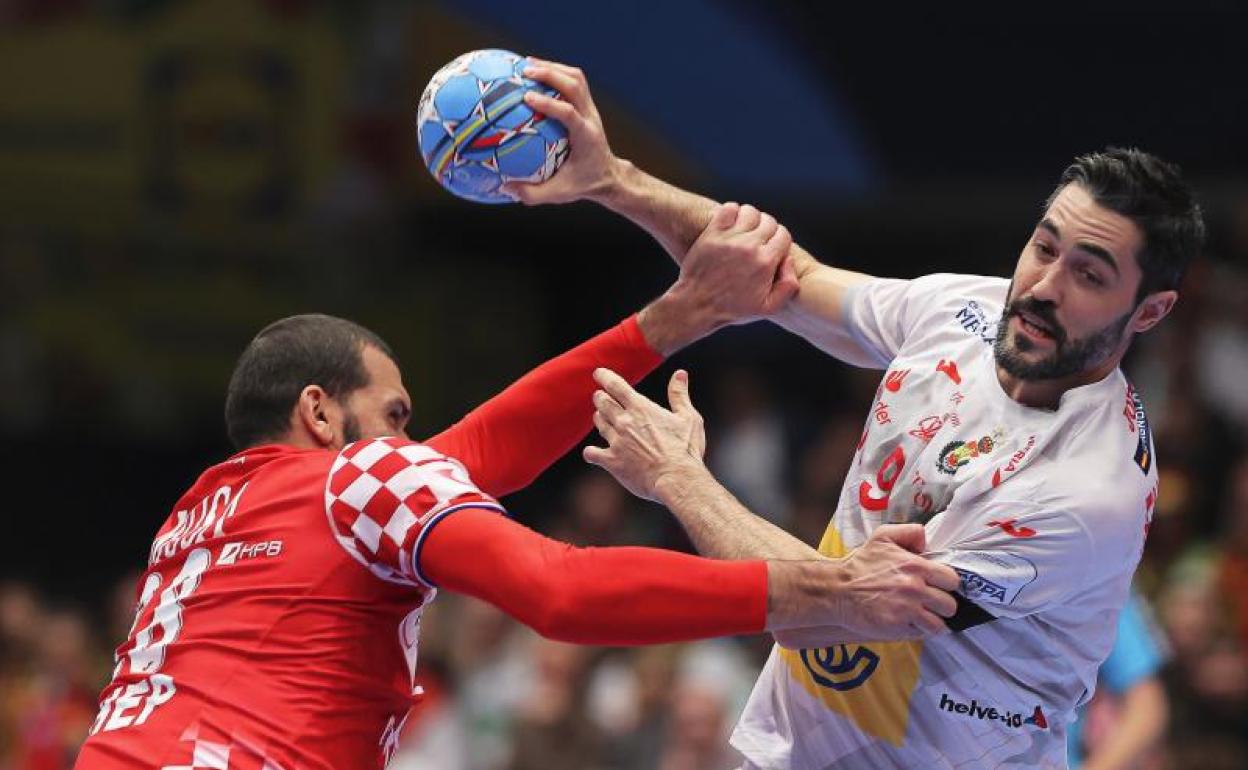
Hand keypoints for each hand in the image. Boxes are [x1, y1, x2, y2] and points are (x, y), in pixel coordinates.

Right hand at [501, 58, 622, 204]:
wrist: (609, 176)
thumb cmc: (583, 184)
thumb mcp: (559, 194)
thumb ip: (533, 194)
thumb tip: (504, 188)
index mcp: (586, 136)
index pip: (570, 113)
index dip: (550, 103)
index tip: (527, 96)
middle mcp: (590, 118)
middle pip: (576, 85)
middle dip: (551, 73)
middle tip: (524, 70)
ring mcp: (590, 109)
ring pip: (576, 78)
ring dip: (553, 67)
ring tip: (527, 64)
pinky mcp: (587, 105)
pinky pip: (573, 81)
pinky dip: (555, 72)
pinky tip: (534, 72)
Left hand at [583, 368, 704, 501]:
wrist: (676, 479)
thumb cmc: (685, 450)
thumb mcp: (688, 418)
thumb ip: (679, 395)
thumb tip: (680, 374)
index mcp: (641, 408)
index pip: (615, 385)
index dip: (604, 377)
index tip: (598, 373)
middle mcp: (624, 422)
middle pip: (602, 402)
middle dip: (600, 397)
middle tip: (600, 397)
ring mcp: (616, 441)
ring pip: (599, 423)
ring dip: (599, 418)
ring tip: (601, 418)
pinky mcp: (612, 461)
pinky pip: (592, 453)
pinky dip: (591, 452)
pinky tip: (591, 453)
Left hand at [670, 201, 798, 325]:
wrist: (697, 305)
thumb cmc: (732, 309)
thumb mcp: (767, 308)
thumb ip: (788, 286)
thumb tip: (790, 260)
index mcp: (765, 263)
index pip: (784, 235)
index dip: (781, 240)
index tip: (772, 246)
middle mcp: (749, 247)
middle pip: (769, 221)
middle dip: (767, 229)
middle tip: (759, 239)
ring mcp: (730, 238)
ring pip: (751, 212)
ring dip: (751, 219)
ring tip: (745, 230)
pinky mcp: (712, 233)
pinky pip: (729, 209)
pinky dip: (733, 212)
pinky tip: (731, 224)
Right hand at [766, 524, 960, 641]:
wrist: (837, 590)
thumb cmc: (860, 565)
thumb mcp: (882, 537)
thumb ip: (910, 532)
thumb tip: (926, 543)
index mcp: (915, 565)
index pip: (952, 580)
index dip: (945, 584)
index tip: (936, 586)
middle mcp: (915, 588)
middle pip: (949, 605)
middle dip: (941, 605)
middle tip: (929, 604)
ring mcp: (907, 610)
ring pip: (939, 624)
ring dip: (932, 622)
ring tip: (922, 617)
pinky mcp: (897, 627)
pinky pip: (921, 634)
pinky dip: (917, 631)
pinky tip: (908, 623)